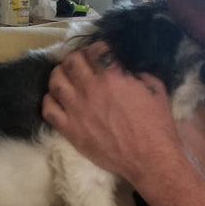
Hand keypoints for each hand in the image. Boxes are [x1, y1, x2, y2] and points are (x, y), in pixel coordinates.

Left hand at [42, 42, 182, 181]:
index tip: (103, 52)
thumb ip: (137, 71)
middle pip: (71, 60)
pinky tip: (61, 99)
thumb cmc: (156, 123)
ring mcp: (76, 109)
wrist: (150, 158)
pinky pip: (48, 108)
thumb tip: (125, 65)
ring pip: (55, 80)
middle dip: (79, 57)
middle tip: (86, 64)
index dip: (99, 48)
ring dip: (62, 74)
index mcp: (112, 76)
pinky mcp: (69, 129)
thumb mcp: (155, 87)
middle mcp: (90, 88)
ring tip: (70, 78)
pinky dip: (51, 99)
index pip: (95, 49)